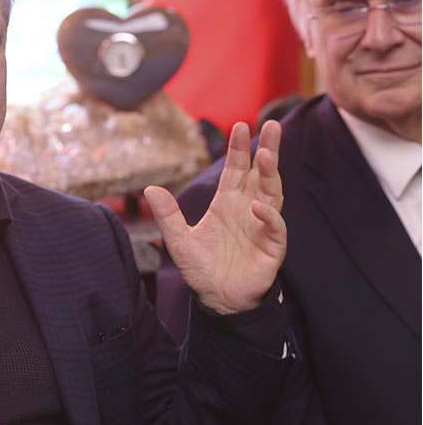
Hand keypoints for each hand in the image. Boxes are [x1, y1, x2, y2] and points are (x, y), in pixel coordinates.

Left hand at [144, 120, 284, 313]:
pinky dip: (268, 216)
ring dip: (270, 175)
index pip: (236, 170)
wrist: (217, 300)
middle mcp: (247, 209)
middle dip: (266, 149)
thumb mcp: (178, 240)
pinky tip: (257, 206)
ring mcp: (262, 226)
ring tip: (266, 155)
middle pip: (261, 174)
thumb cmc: (201, 268)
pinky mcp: (272, 247)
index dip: (239, 149)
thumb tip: (150, 188)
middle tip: (271, 126)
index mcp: (227, 203)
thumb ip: (167, 215)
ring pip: (272, 194)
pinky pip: (274, 228)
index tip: (240, 125)